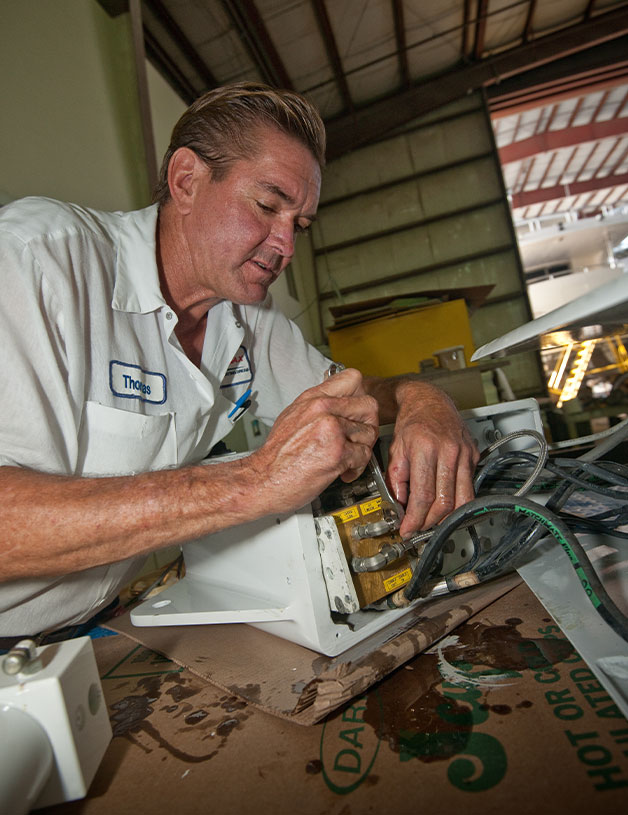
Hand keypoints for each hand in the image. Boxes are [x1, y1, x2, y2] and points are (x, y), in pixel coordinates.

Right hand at [250, 368, 378, 512]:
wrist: (263, 478)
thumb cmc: (276, 454)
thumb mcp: (293, 416)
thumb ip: (318, 406)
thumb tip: (339, 402)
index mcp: (313, 398)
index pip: (353, 378)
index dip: (361, 396)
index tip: (356, 412)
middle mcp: (323, 409)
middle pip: (370, 405)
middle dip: (368, 426)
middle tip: (358, 438)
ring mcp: (331, 429)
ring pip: (369, 433)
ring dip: (362, 449)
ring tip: (348, 457)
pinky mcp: (337, 452)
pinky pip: (364, 456)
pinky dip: (356, 467)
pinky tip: (343, 470)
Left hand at [385, 382, 478, 536]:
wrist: (430, 400)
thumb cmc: (412, 421)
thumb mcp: (396, 448)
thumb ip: (396, 478)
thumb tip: (400, 504)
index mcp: (425, 448)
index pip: (423, 495)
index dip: (415, 518)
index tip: (408, 528)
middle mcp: (448, 451)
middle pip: (444, 501)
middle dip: (430, 521)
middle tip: (419, 527)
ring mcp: (464, 453)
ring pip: (462, 499)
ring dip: (447, 517)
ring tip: (433, 521)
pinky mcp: (473, 455)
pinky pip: (469, 487)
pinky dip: (458, 502)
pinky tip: (446, 506)